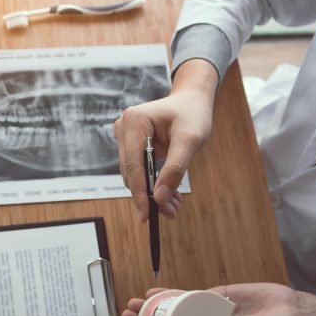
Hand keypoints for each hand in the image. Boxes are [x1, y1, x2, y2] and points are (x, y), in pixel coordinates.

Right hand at [114, 59, 217, 221]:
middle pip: (131, 173)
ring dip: (152, 193)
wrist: (191, 101)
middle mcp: (123, 128)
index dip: (139, 192)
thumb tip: (160, 197)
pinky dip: (152, 185)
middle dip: (149, 196)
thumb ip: (175, 168)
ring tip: (173, 206)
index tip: (146, 214)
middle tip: (170, 212)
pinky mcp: (130, 146)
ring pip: (133, 175)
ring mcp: (125, 137)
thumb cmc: (192, 114)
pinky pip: (138, 171)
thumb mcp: (190, 140)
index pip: (134, 165)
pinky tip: (168, 195)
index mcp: (135, 121)